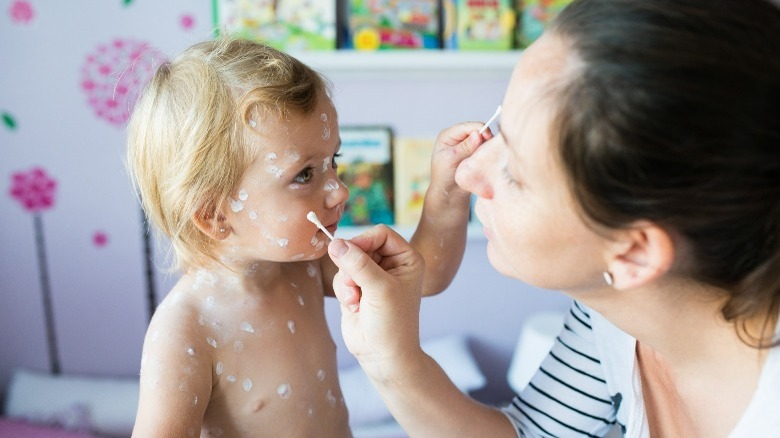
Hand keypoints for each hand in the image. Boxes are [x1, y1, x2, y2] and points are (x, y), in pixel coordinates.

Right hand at [328, 225, 423, 377]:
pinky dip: (343, 291)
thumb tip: (335, 243)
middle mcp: (390, 264)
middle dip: (353, 266)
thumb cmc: (392, 324)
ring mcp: (372, 276)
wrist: (383, 356)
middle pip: (361, 246)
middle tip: (356, 285)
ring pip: (347, 262)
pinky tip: (354, 307)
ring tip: (357, 300)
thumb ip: (358, 264)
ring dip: (347, 281)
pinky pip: (341, 277)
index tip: (350, 253)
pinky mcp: (357, 288)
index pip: (381, 234)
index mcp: (406, 259)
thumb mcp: (379, 289)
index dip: (364, 240)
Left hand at [430, 122, 493, 199]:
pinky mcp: (475, 152)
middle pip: (477, 129)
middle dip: (484, 137)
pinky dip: (487, 151)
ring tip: (486, 155)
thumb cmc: (444, 177)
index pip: (467, 126)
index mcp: (448, 135)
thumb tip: (478, 134)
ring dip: (486, 145)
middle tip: (488, 149)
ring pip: (483, 138)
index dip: (479, 129)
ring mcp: (467, 144)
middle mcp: (458, 137)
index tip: (488, 138)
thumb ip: (465, 147)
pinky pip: (485, 147)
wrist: (449, 193)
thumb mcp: (451, 160)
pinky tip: (487, 158)